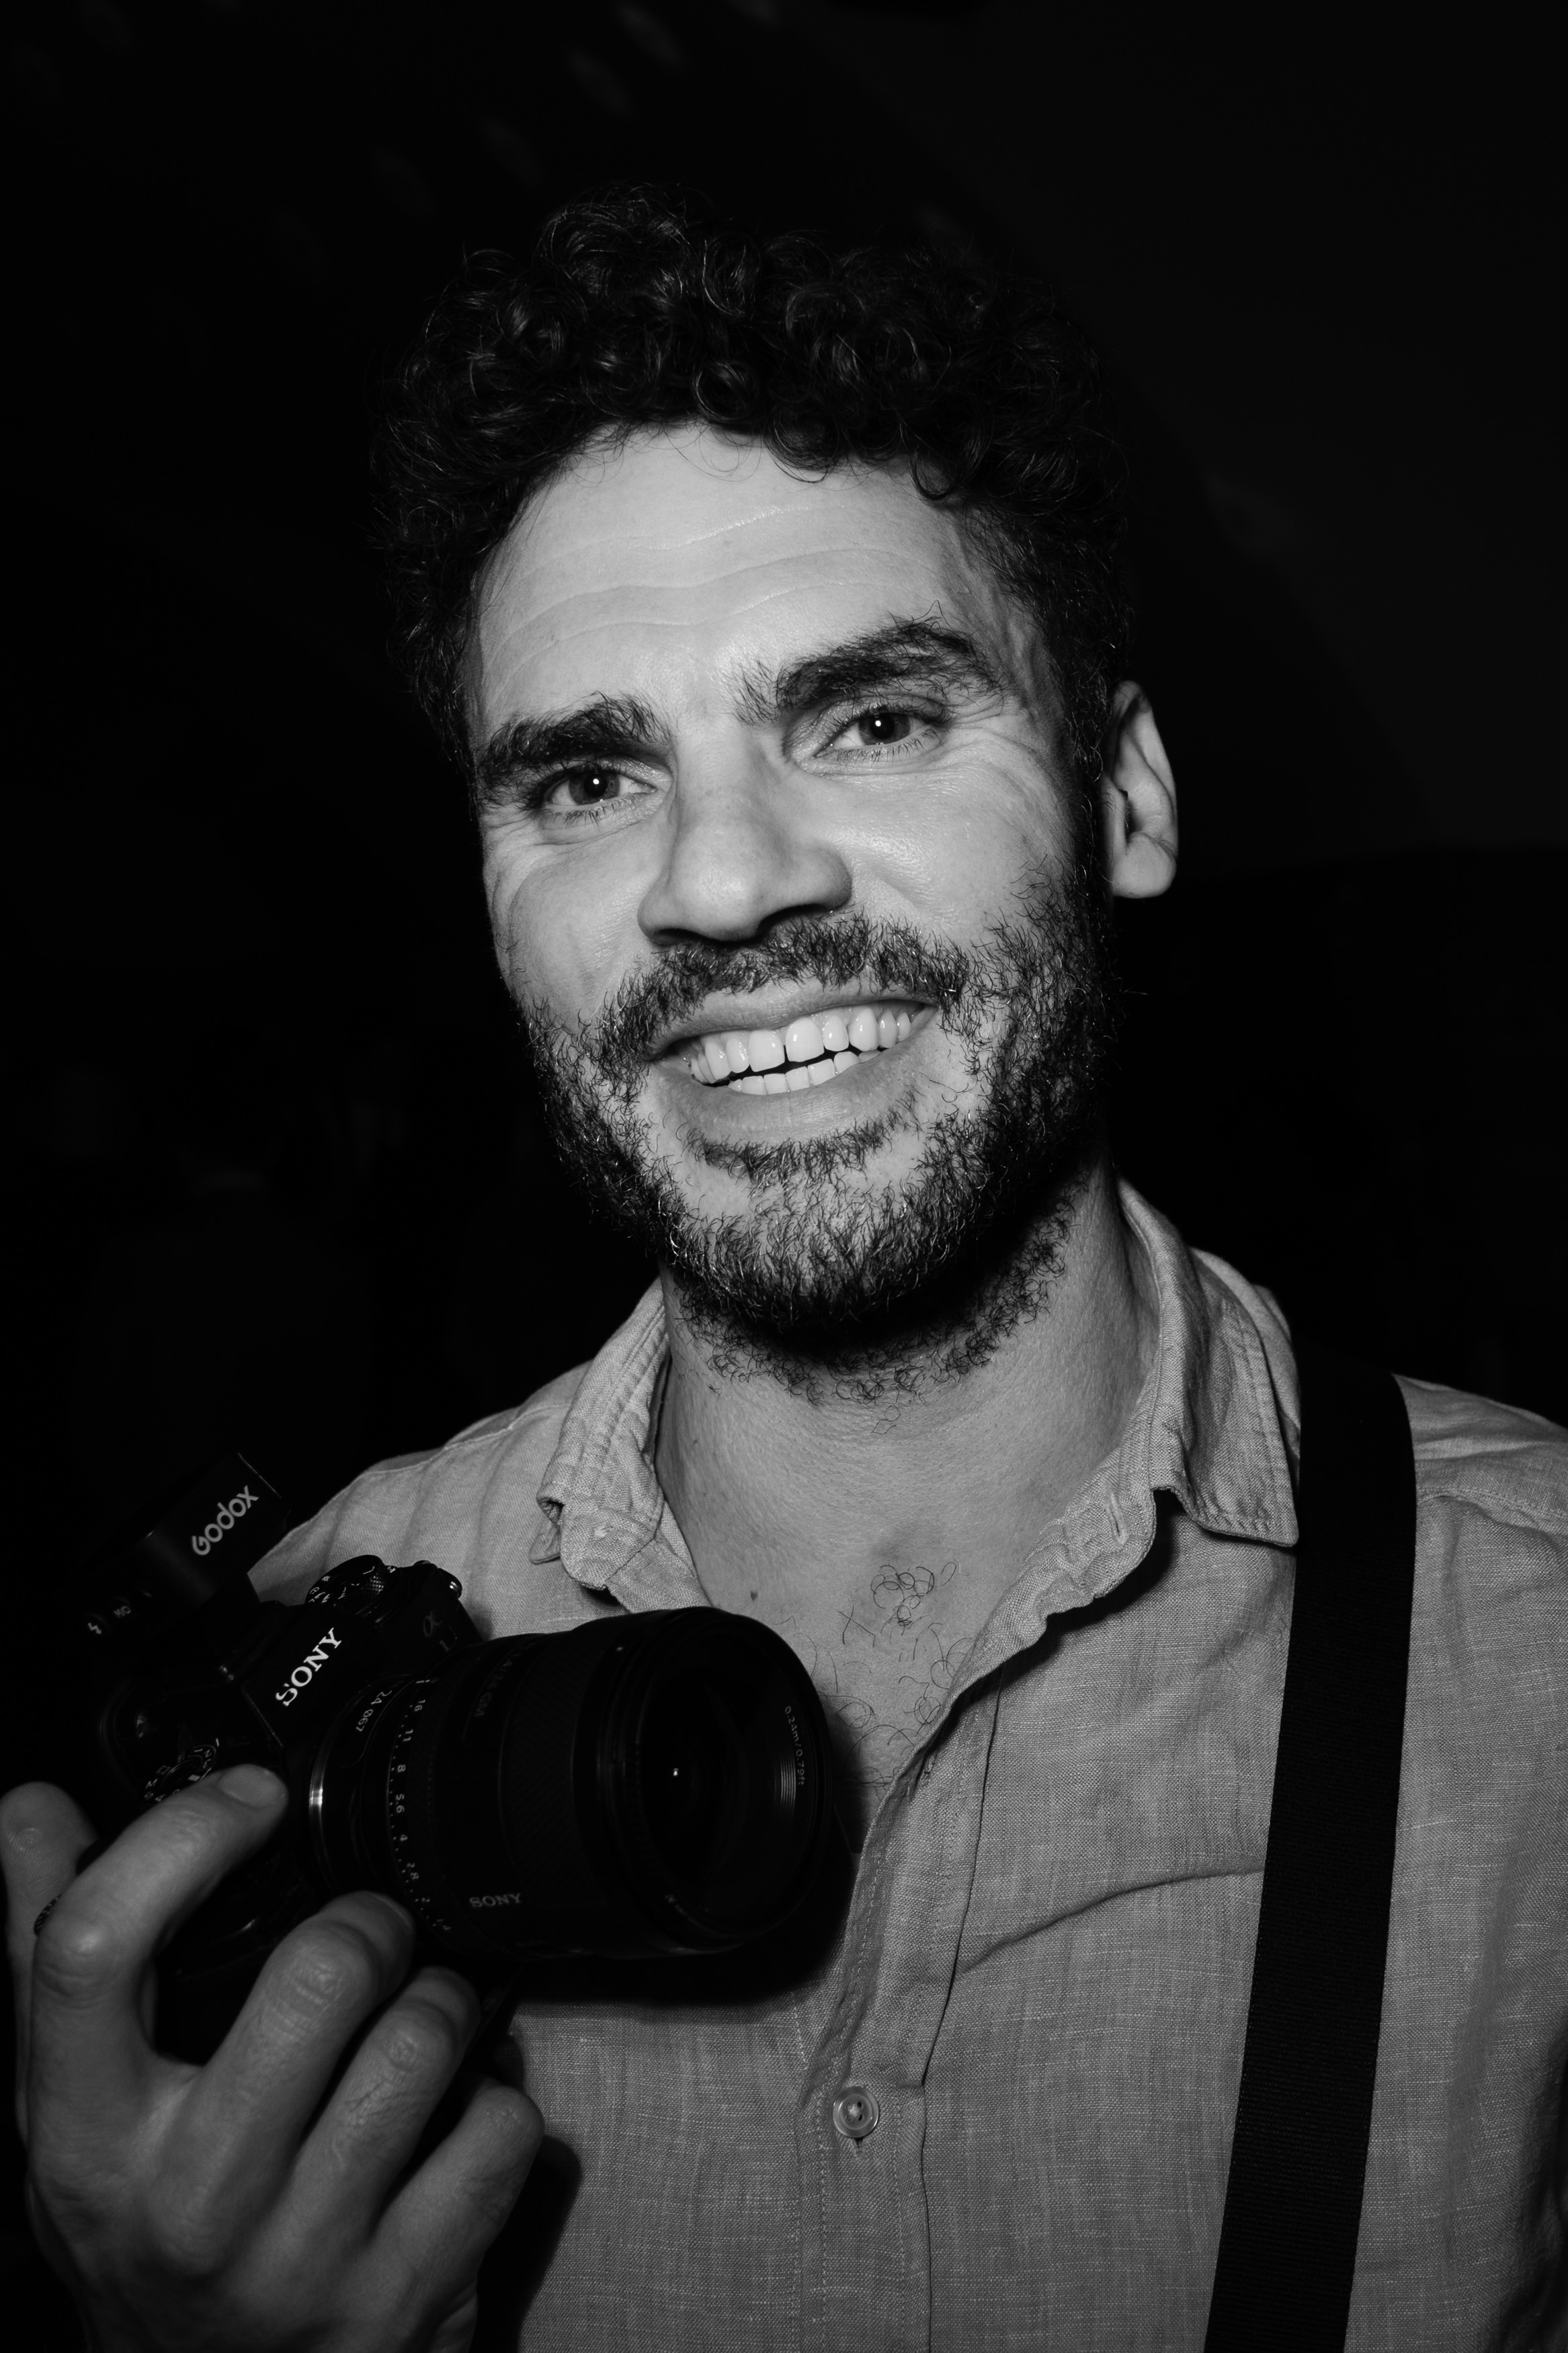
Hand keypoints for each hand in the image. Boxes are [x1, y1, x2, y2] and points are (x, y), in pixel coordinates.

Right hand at [2, 1769, 542, 2352]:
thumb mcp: (72, 2111)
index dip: (182, 1837)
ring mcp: (303, 2256)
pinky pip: (500, 2130)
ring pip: (427, 2038)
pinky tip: (453, 2119)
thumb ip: (49, 1953)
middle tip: (369, 1936)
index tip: (248, 1799)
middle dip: (371, 1924)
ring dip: (442, 2003)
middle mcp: (187, 2202)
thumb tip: (30, 1809)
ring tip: (415, 2021)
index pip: (94, 1948)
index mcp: (85, 2136)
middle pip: (319, 1975)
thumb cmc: (144, 2235)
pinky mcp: (405, 2295)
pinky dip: (497, 2104)